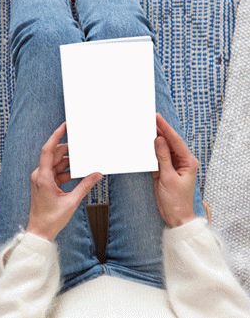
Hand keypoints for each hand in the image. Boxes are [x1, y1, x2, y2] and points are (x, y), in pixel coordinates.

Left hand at [26, 122, 102, 240]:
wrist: (40, 232)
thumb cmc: (51, 219)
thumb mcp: (72, 201)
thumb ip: (85, 185)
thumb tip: (97, 174)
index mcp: (43, 177)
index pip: (48, 150)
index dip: (56, 136)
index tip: (65, 126)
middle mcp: (40, 175)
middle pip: (55, 155)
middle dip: (69, 151)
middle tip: (83, 148)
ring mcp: (42, 179)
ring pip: (57, 164)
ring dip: (69, 163)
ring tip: (84, 162)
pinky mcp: (45, 183)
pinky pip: (57, 172)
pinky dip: (67, 171)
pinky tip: (78, 173)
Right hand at [152, 113, 197, 227]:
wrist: (175, 216)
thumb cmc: (176, 200)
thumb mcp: (168, 178)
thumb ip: (163, 158)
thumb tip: (159, 140)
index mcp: (188, 161)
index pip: (176, 141)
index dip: (166, 129)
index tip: (158, 118)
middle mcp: (182, 161)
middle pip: (170, 142)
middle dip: (161, 131)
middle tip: (151, 118)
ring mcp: (173, 165)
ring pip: (164, 149)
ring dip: (156, 139)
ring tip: (147, 127)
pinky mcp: (165, 170)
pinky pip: (158, 157)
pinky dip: (152, 151)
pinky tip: (146, 143)